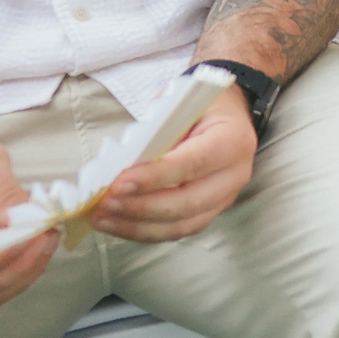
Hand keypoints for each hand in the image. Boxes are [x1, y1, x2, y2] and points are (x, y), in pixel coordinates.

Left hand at [91, 88, 257, 242]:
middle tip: (105, 203)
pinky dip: (144, 231)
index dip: (155, 177)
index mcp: (233, 140)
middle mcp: (235, 174)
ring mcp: (225, 198)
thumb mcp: (180, 106)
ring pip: (182, 224)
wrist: (226, 117)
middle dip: (141, 207)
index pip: (194, 163)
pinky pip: (177, 230)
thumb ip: (156, 132)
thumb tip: (120, 162)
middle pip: (189, 202)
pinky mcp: (210, 212)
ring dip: (138, 226)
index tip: (118, 183)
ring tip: (103, 219)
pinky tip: (117, 224)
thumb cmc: (198, 107)